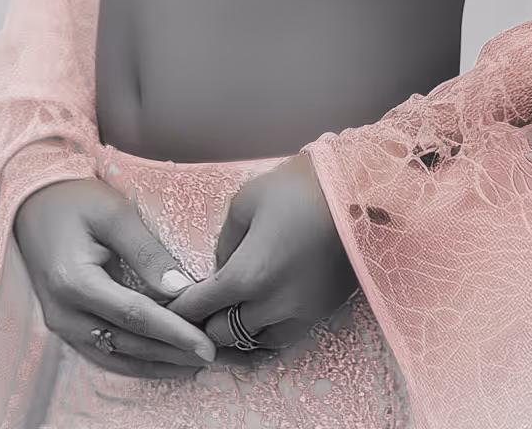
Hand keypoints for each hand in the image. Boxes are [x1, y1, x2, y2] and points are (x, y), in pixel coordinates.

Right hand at [12, 178, 215, 378]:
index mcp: (75, 283)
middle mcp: (64, 312)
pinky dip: (134, 360)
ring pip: (114, 356)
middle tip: (213, 357)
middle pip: (127, 343)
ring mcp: (61, 323)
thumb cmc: (75, 202)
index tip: (206, 345)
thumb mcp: (116, 216)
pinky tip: (162, 361)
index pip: (135, 316)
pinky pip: (102, 352)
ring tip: (194, 366)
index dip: (174, 333)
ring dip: (155, 364)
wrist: (31, 205)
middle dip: (172, 354)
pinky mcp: (65, 325)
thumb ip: (148, 254)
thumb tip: (181, 289)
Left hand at [167, 154, 358, 358]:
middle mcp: (271, 304)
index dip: (175, 309)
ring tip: (225, 317)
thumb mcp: (247, 202)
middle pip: (220, 334)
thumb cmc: (302, 187)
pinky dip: (263, 334)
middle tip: (193, 310)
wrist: (366, 190)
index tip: (165, 306)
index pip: (196, 308)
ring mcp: (300, 312)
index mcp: (246, 276)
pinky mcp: (322, 311)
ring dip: (234, 333)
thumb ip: (224, 243)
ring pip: (253, 343)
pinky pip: (283, 338)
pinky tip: (257, 320)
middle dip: (202, 323)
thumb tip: (219, 269)